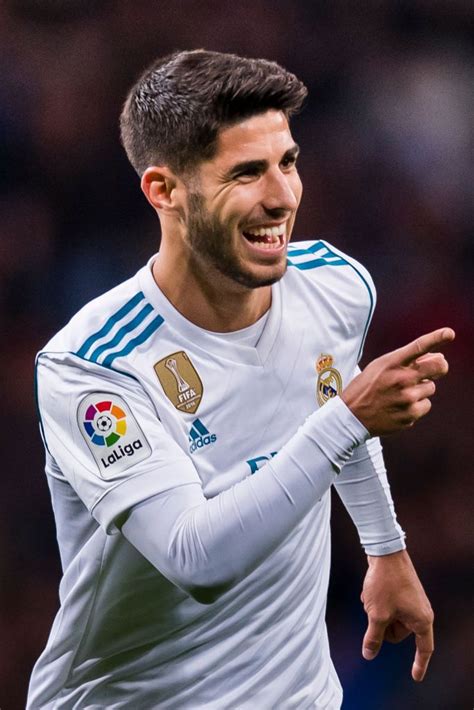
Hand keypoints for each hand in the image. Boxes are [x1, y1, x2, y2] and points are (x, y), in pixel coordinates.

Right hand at [342, 327, 454, 435]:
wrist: (352, 416)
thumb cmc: (367, 387)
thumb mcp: (380, 367)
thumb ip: (406, 361)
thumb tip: (437, 356)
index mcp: (391, 363)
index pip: (418, 347)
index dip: (436, 338)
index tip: (449, 333)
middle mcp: (401, 379)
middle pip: (439, 367)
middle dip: (440, 366)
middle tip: (434, 369)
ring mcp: (407, 399)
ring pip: (430, 388)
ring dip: (421, 389)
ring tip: (401, 394)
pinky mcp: (410, 415)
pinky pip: (425, 405)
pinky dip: (416, 405)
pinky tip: (400, 406)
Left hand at [361, 550, 433, 681]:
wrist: (385, 552)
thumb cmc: (385, 583)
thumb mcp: (376, 614)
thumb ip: (373, 637)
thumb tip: (369, 655)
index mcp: (421, 620)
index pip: (424, 649)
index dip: (419, 664)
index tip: (415, 677)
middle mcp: (420, 612)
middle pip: (397, 634)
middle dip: (381, 625)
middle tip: (374, 610)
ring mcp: (411, 602)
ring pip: (388, 619)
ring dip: (376, 612)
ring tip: (372, 597)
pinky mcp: (402, 593)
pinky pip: (386, 607)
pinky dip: (375, 602)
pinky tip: (370, 590)